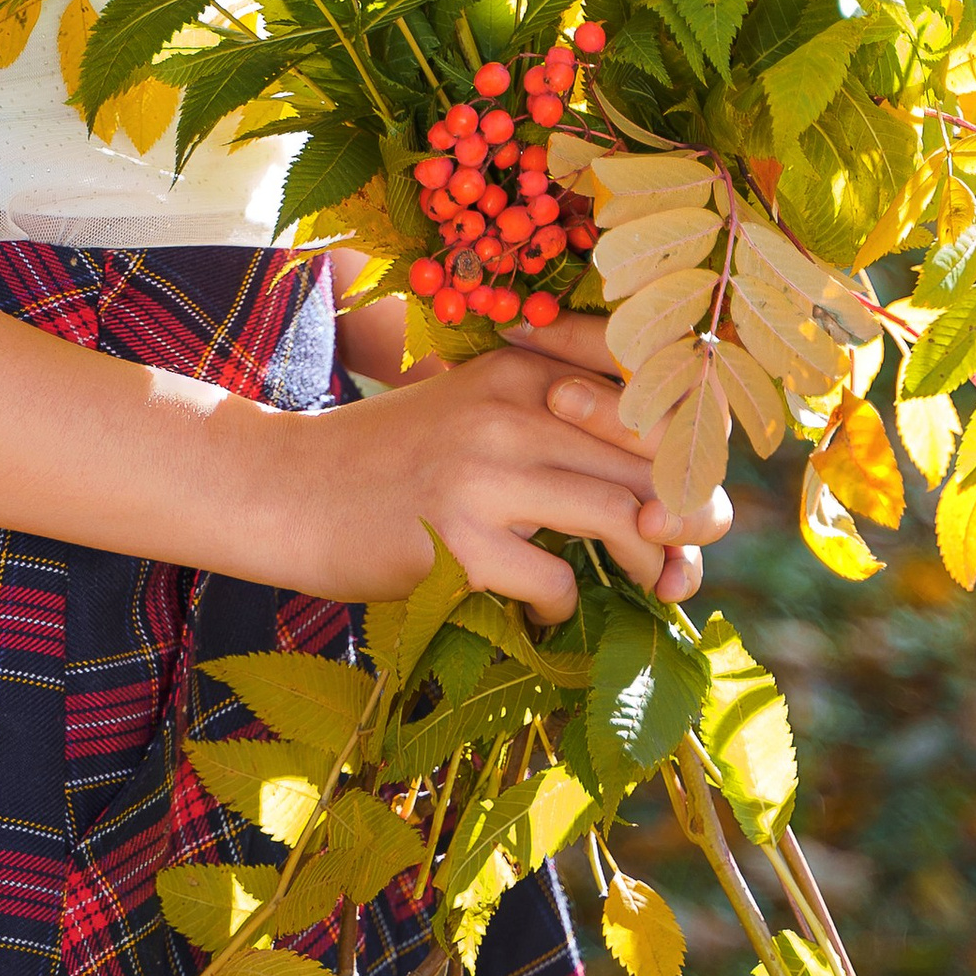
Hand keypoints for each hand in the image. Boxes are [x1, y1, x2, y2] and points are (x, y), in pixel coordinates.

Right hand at [272, 316, 730, 617]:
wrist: (283, 489)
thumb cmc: (391, 462)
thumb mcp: (475, 411)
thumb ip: (557, 427)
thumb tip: (669, 497)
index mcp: (524, 365)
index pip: (651, 394)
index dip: (692, 451)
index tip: (685, 498)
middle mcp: (512, 406)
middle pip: (654, 462)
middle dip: (689, 523)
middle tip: (681, 568)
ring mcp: (484, 471)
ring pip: (627, 520)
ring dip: (649, 570)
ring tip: (637, 591)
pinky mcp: (458, 539)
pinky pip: (559, 583)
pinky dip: (563, 609)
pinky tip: (539, 610)